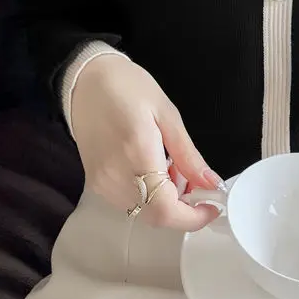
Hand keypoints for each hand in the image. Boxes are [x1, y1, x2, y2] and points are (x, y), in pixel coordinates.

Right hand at [71, 54, 222, 230]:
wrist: (85, 81)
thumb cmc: (129, 87)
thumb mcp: (167, 114)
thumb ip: (189, 155)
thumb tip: (212, 183)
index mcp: (137, 153)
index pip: (165, 209)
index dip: (193, 217)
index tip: (212, 205)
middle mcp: (115, 176)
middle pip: (155, 216)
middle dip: (183, 209)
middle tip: (197, 183)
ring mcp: (101, 183)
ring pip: (143, 212)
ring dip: (167, 201)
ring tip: (174, 167)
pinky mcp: (94, 183)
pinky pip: (128, 203)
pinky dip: (149, 196)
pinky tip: (155, 169)